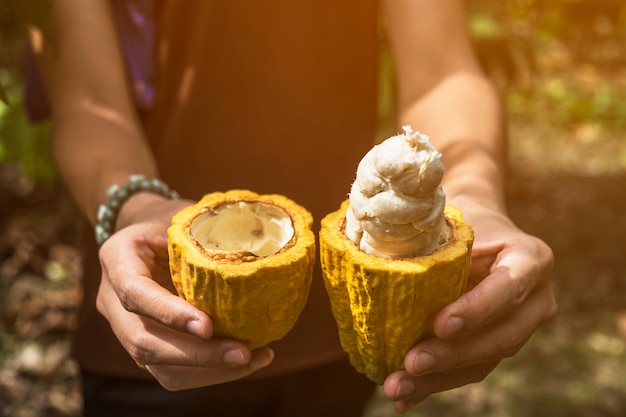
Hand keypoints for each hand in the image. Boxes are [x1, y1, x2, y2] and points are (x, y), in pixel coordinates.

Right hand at [95, 196, 273, 389]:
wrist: (147, 229)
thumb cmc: (172, 218)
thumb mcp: (183, 214)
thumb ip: (208, 230)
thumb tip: (265, 244)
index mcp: (117, 258)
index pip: (135, 292)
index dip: (169, 313)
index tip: (207, 326)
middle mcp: (112, 298)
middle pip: (143, 342)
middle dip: (196, 355)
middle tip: (243, 352)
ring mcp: (125, 326)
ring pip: (157, 367)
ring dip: (208, 372)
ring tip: (254, 359)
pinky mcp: (147, 343)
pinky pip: (173, 371)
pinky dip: (210, 372)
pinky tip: (247, 361)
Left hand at [382, 204, 556, 412]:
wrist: (481, 227)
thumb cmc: (462, 219)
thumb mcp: (456, 222)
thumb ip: (439, 247)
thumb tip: (383, 274)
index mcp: (531, 259)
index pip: (509, 288)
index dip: (477, 309)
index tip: (440, 325)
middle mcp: (536, 298)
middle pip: (501, 336)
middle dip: (453, 355)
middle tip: (410, 364)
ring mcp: (521, 326)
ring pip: (485, 360)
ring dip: (438, 379)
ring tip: (397, 388)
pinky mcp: (498, 344)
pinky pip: (470, 368)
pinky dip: (435, 383)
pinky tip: (405, 397)